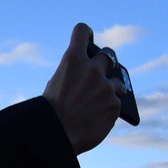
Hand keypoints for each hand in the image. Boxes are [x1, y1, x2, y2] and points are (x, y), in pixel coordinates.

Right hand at [42, 22, 121, 154]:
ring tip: (101, 100)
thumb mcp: (54, 85)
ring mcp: (106, 88)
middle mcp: (92, 70)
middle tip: (104, 68)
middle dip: (106, 61)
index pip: (82, 31)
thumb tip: (86, 76)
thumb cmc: (49, 113)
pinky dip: (108, 110)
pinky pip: (116, 104)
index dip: (85, 33)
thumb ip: (72, 74)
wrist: (56, 137)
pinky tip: (96, 118)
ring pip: (118, 83)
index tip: (86, 37)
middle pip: (109, 55)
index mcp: (72, 60)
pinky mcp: (115, 105)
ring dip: (111, 89)